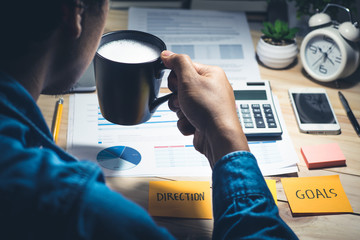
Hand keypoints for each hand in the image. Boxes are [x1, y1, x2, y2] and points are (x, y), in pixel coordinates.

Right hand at [161, 51, 248, 167]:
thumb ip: (178, 63)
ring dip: (180, 111)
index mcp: (211, 74)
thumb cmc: (210, 109)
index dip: (176, 77)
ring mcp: (206, 106)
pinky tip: (194, 124)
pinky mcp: (202, 120)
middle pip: (180, 87)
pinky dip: (185, 123)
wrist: (218, 137)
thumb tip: (168, 54)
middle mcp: (210, 89)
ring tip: (190, 114)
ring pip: (181, 105)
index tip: (177, 84)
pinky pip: (184, 118)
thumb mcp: (189, 79)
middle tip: (185, 100)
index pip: (184, 68)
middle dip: (177, 97)